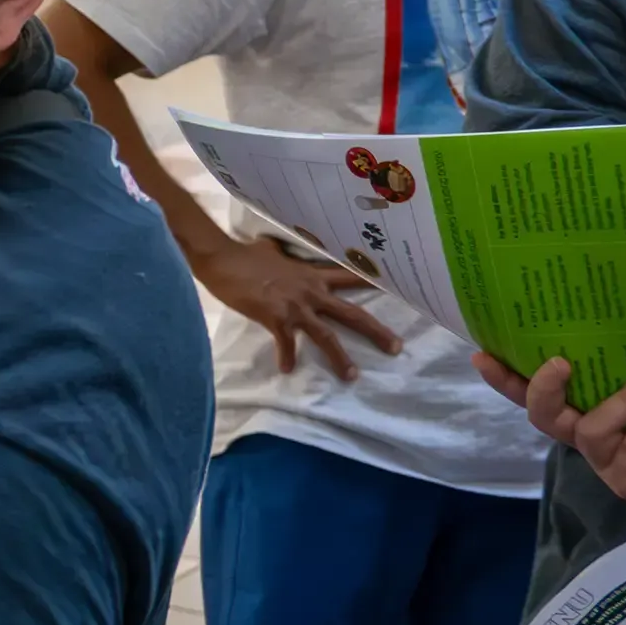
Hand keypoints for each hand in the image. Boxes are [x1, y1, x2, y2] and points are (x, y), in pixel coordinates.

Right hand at [192, 235, 400, 380]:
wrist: (223, 259)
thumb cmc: (244, 254)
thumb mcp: (270, 250)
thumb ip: (280, 254)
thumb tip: (272, 248)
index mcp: (313, 275)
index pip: (352, 278)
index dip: (376, 284)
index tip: (401, 291)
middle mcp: (312, 292)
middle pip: (352, 314)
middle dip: (376, 331)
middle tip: (396, 348)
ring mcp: (295, 306)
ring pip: (326, 336)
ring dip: (341, 358)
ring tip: (352, 376)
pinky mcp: (275, 317)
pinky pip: (286, 343)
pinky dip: (287, 356)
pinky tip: (286, 369)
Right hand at [483, 353, 625, 500]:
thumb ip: (612, 371)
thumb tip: (590, 344)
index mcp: (588, 411)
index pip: (538, 397)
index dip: (508, 380)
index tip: (482, 358)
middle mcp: (588, 438)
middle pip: (543, 418)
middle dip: (542, 390)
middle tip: (558, 363)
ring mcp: (606, 463)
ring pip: (588, 431)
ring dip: (623, 401)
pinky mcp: (623, 479)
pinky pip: (616, 438)